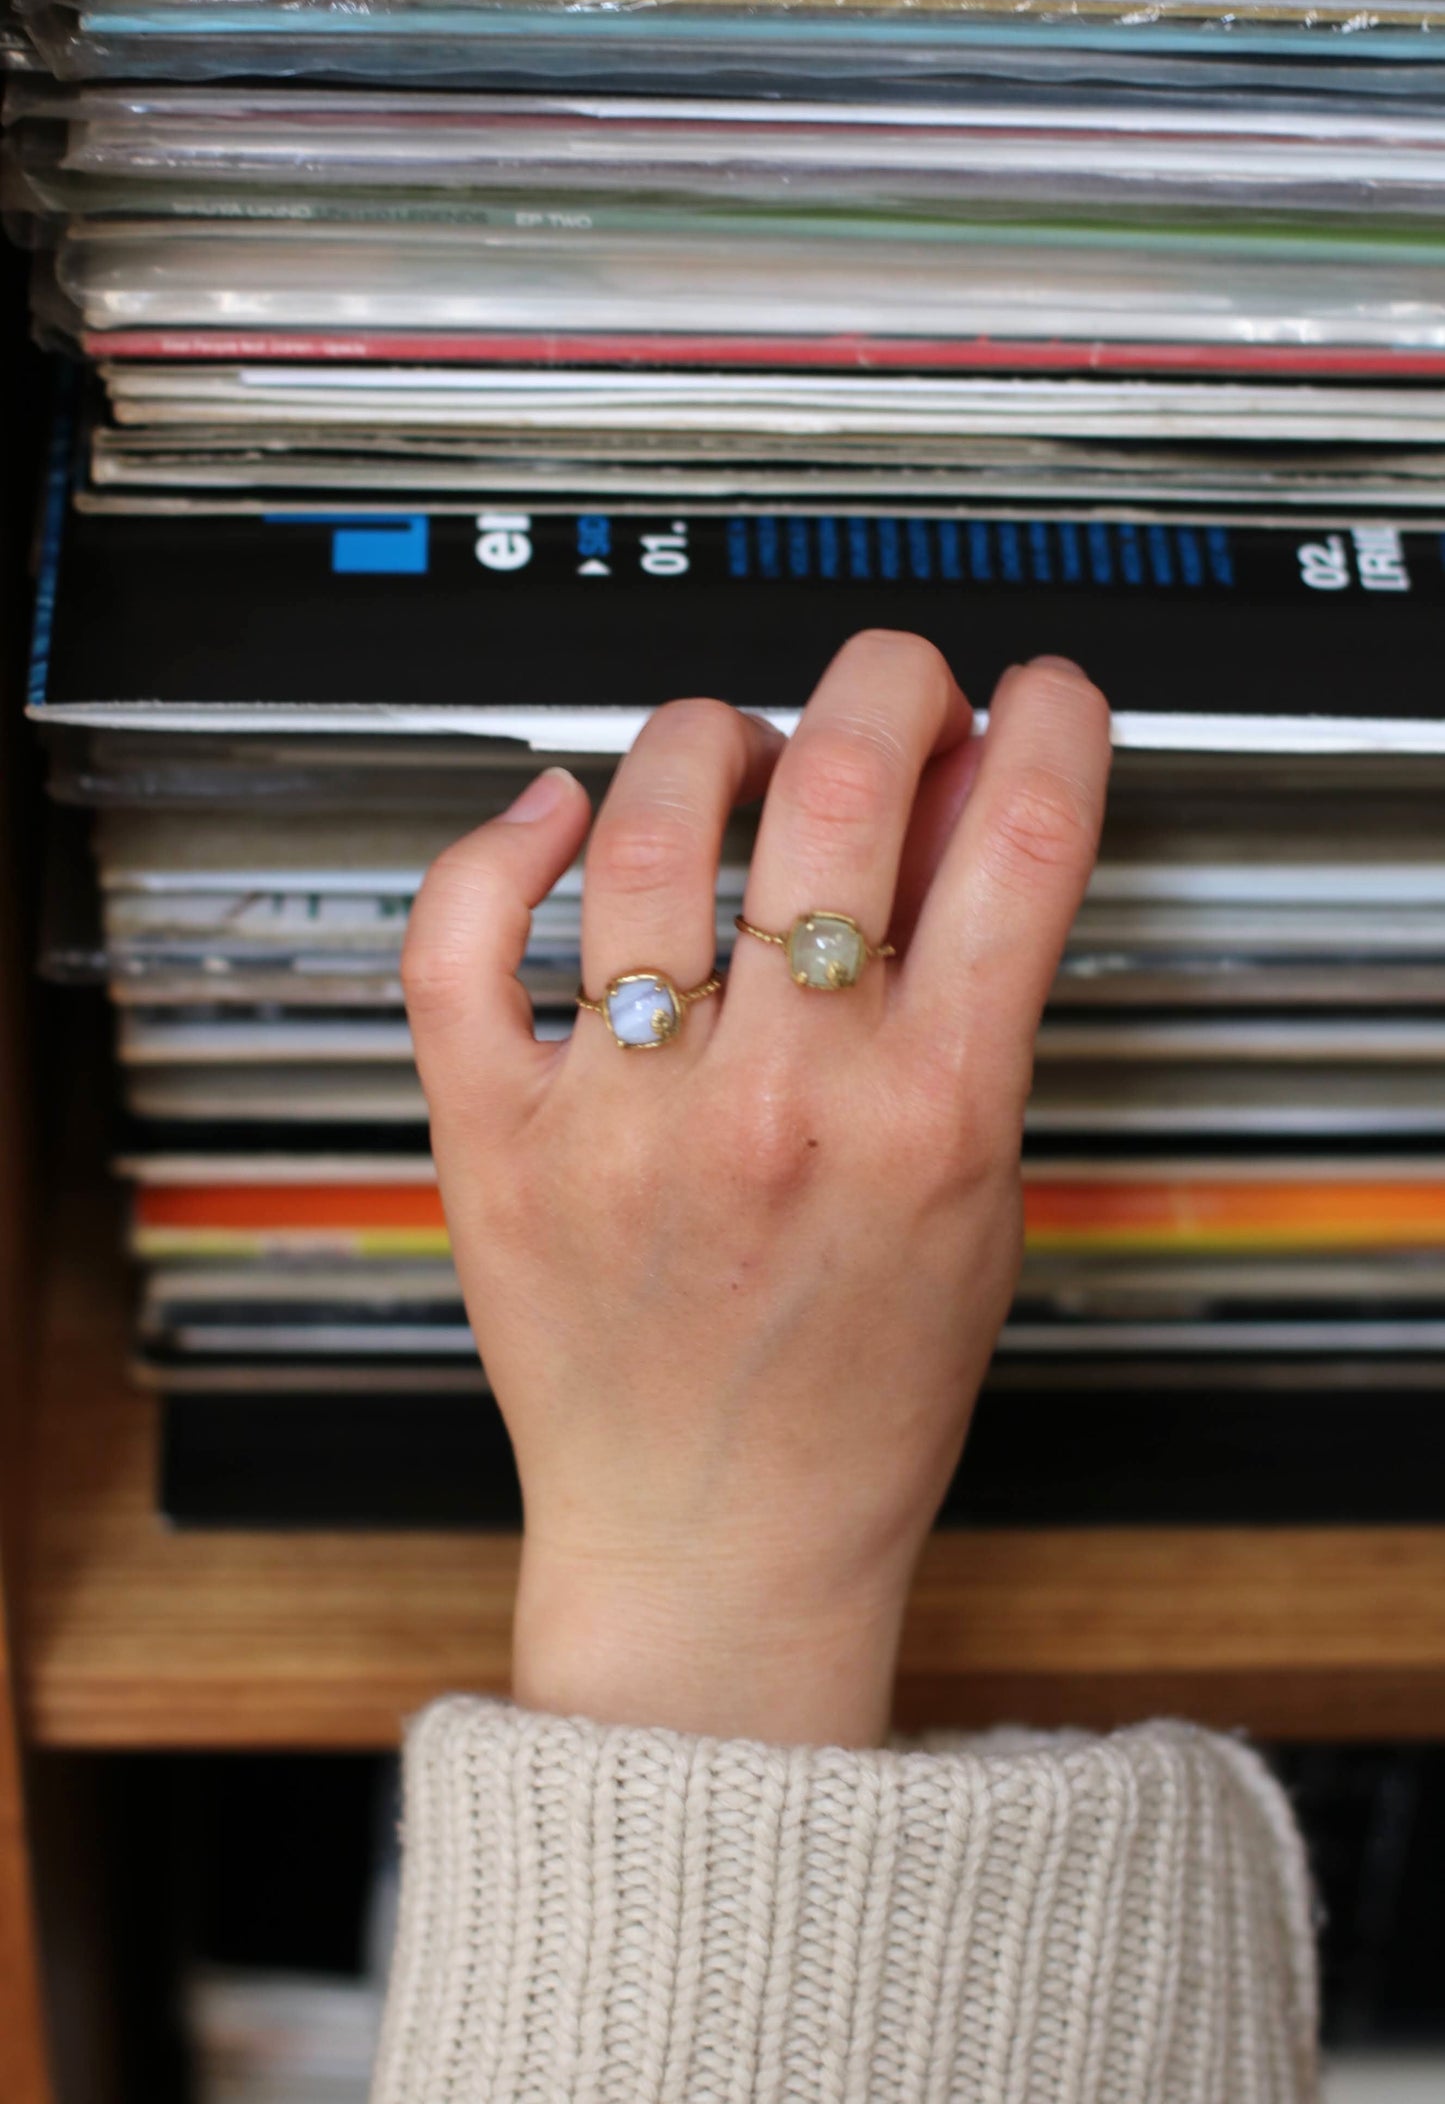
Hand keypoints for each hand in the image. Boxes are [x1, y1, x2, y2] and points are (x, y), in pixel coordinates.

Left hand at [403, 635, 1109, 1746]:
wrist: (721, 1543)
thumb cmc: (860, 1394)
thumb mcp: (979, 1191)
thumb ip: (979, 992)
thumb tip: (964, 805)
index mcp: (931, 1116)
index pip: (1018, 838)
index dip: (1038, 718)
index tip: (1028, 694)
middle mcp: (778, 1100)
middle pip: (840, 783)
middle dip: (884, 679)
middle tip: (886, 685)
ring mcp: (627, 1115)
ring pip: (647, 821)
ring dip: (706, 738)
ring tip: (731, 754)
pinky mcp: (499, 1139)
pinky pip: (461, 937)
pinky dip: (500, 838)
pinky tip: (554, 809)